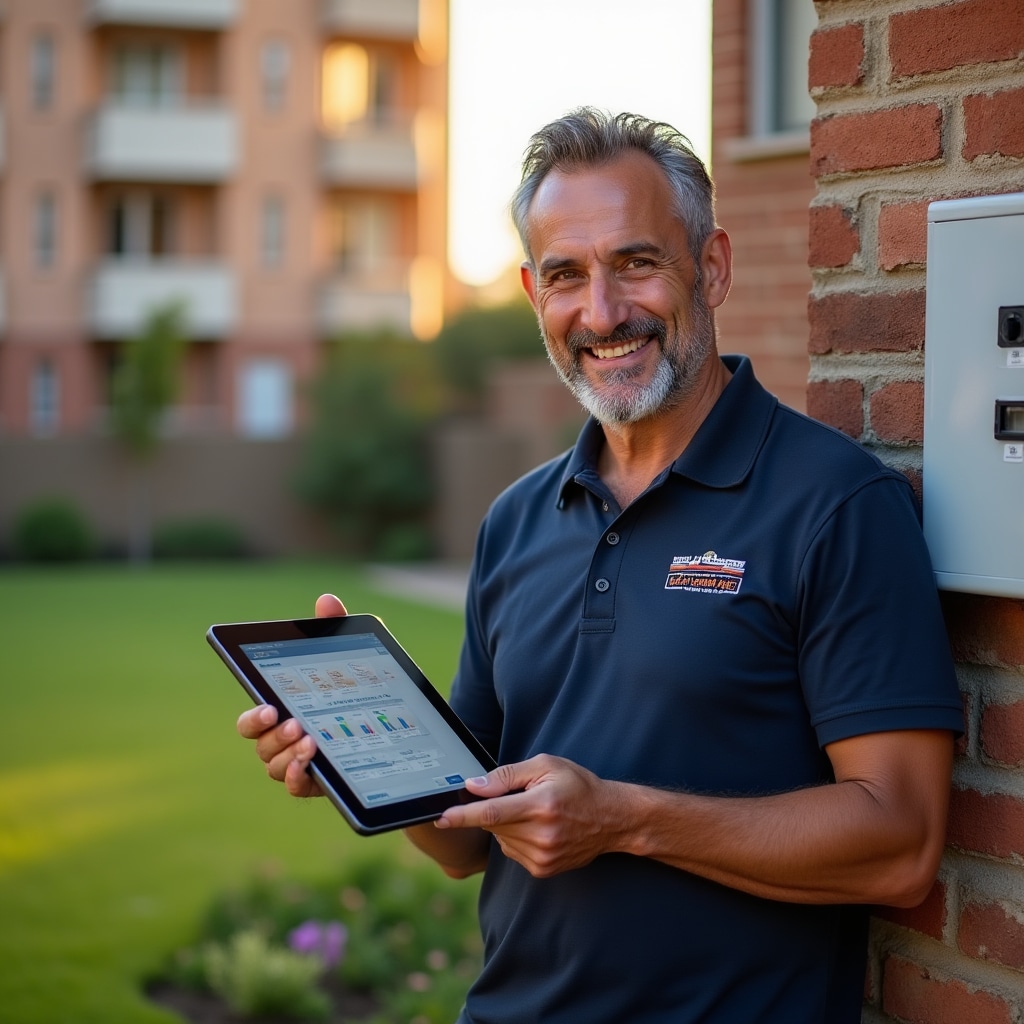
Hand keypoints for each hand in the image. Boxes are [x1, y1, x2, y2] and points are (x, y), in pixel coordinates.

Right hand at [234, 593, 347, 797]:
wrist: (397, 726)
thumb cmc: (360, 687)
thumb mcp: (353, 654)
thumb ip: (336, 627)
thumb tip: (326, 600)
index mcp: (287, 709)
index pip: (255, 719)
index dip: (253, 718)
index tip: (268, 708)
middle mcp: (286, 738)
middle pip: (261, 744)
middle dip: (271, 735)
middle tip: (294, 723)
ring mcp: (301, 762)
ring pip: (275, 766)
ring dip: (288, 755)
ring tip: (312, 740)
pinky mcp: (319, 781)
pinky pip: (296, 787)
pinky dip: (297, 777)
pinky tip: (312, 763)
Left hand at [436, 754, 624, 877]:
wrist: (611, 819)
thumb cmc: (578, 786)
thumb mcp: (546, 766)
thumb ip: (506, 776)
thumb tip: (474, 786)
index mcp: (541, 805)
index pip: (492, 812)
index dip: (462, 815)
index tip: (440, 817)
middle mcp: (541, 835)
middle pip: (493, 824)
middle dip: (492, 809)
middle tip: (516, 797)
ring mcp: (542, 856)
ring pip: (500, 839)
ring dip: (505, 824)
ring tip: (534, 812)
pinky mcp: (542, 869)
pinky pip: (512, 852)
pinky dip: (515, 838)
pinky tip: (537, 828)